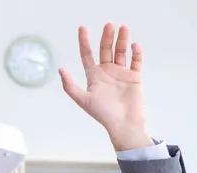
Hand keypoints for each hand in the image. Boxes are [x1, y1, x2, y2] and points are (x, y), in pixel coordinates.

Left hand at [59, 23, 153, 150]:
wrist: (123, 124)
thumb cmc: (103, 114)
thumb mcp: (82, 100)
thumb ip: (70, 86)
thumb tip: (60, 70)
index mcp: (94, 77)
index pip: (87, 55)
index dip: (84, 42)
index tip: (82, 28)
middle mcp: (107, 72)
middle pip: (105, 50)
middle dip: (106, 37)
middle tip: (109, 25)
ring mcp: (121, 73)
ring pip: (121, 52)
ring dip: (122, 40)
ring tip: (123, 28)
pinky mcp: (134, 77)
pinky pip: (136, 61)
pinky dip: (136, 53)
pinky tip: (134, 46)